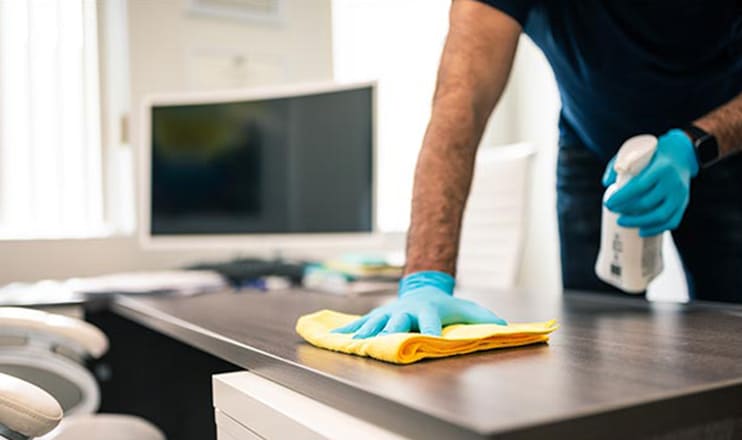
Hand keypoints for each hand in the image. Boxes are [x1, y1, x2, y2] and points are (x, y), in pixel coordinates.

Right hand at [332, 271, 505, 337]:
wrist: (423, 288)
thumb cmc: (446, 305)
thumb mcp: (466, 309)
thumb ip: (484, 319)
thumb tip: (504, 326)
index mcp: (428, 311)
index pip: (430, 322)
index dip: (430, 330)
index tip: (429, 339)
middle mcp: (406, 312)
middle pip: (398, 322)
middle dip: (392, 331)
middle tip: (386, 339)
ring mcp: (389, 313)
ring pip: (375, 323)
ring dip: (365, 332)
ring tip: (354, 341)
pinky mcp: (377, 316)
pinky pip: (360, 323)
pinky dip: (347, 329)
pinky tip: (334, 336)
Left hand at [603, 129, 698, 236]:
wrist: (682, 154)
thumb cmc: (652, 154)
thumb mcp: (636, 151)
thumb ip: (618, 164)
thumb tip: (606, 184)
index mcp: (661, 168)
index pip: (639, 186)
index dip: (622, 198)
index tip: (608, 203)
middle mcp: (673, 182)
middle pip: (648, 203)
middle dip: (626, 210)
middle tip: (613, 211)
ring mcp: (681, 195)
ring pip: (660, 216)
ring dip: (638, 223)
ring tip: (622, 222)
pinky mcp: (684, 203)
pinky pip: (672, 221)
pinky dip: (656, 229)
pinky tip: (641, 231)